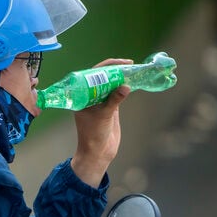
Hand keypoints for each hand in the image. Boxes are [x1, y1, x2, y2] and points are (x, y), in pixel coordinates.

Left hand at [71, 58, 132, 187]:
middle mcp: (90, 95)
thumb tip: (126, 86)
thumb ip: (114, 100)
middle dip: (116, 70)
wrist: (98, 153)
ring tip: (134, 70)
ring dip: (122, 78)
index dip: (108, 66)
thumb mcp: (104, 115)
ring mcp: (100, 101)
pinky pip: (117, 93)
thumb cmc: (93, 134)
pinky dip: (125, 88)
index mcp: (82, 94)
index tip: (121, 63)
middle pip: (103, 76)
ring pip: (111, 84)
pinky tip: (134, 82)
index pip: (93, 74)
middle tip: (130, 65)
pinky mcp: (109, 107)